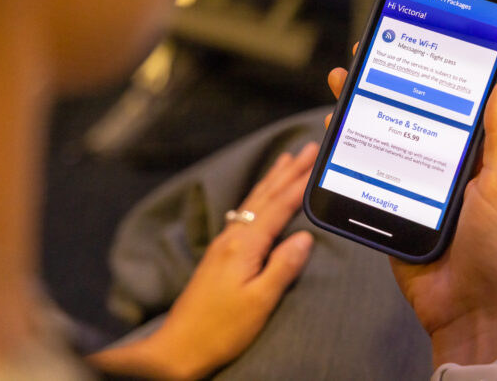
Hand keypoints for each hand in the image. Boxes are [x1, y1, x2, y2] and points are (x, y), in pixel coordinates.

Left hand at [89, 142, 318, 379]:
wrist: (179, 347)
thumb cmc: (220, 330)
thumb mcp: (259, 302)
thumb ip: (283, 267)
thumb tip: (305, 237)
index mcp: (244, 246)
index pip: (278, 207)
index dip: (300, 183)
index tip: (317, 161)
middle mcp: (232, 238)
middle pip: (264, 196)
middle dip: (288, 171)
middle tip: (308, 148)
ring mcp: (223, 244)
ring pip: (252, 202)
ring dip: (272, 179)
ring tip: (286, 160)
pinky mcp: (220, 254)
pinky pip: (245, 213)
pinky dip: (258, 197)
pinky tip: (260, 197)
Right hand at [326, 49, 496, 367]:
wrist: (466, 308)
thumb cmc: (495, 250)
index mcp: (466, 157)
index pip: (441, 105)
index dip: (424, 74)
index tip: (407, 44)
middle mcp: (435, 167)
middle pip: (402, 116)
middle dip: (380, 84)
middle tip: (360, 56)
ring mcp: (408, 187)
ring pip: (378, 140)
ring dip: (358, 112)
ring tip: (340, 86)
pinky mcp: (386, 209)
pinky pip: (363, 175)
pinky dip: (347, 154)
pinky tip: (333, 135)